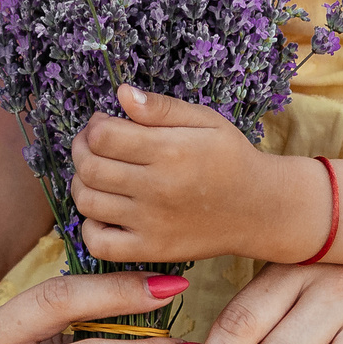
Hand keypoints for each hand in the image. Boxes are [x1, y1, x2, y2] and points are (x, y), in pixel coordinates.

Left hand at [72, 86, 287, 263]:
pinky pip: (98, 243)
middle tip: (93, 145)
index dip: (94, 126)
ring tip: (98, 174)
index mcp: (170, 151)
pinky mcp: (152, 250)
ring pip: (87, 202)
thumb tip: (121, 93)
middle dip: (81, 150)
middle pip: (89, 168)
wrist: (261, 209)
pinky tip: (105, 211)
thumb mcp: (205, 120)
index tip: (103, 123)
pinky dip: (89, 227)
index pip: (103, 136)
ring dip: (82, 183)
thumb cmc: (231, 158)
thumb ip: (160, 107)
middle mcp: (158, 189)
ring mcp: (152, 224)